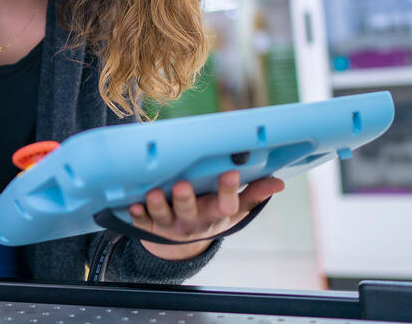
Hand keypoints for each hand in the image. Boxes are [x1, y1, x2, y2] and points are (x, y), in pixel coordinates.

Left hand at [129, 170, 284, 260]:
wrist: (183, 239)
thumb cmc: (211, 213)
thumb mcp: (235, 209)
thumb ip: (254, 194)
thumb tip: (279, 183)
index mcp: (215, 214)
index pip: (226, 204)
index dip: (228, 190)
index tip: (230, 172)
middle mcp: (193, 220)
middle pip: (190, 211)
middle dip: (185, 199)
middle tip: (181, 184)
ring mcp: (170, 224)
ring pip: (163, 216)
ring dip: (158, 205)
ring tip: (154, 193)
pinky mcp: (150, 225)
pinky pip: (142, 221)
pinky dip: (137, 214)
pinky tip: (132, 204)